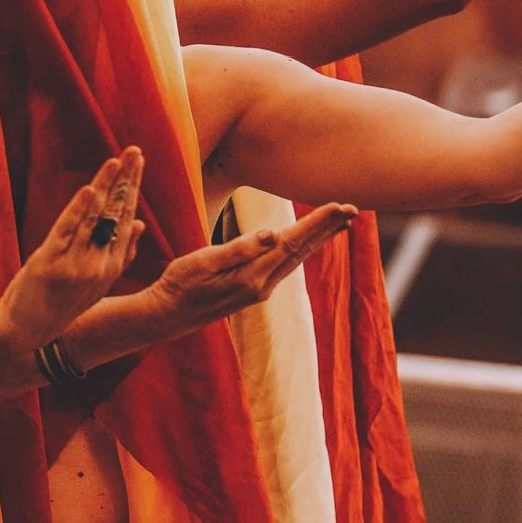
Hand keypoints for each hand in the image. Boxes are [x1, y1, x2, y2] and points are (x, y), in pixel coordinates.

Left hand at [0, 149, 147, 351]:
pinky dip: (78, 210)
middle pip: (116, 214)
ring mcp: (75, 264)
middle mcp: (98, 264)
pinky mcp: (50, 263)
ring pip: (95, 218)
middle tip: (134, 152)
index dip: (132, 189)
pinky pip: (67, 231)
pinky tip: (89, 190)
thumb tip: (140, 225)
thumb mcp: (96, 283)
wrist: (25, 332)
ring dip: (105, 186)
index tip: (137, 163)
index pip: (127, 219)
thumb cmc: (59, 304)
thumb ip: (120, 255)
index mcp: (111, 266)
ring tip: (116, 161)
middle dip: (126, 180)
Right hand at [141, 202, 358, 330]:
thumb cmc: (180, 284)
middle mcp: (262, 286)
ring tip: (340, 223)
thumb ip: (237, 249)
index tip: (338, 207)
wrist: (168, 315)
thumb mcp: (202, 262)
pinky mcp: (254, 291)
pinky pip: (286, 266)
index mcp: (251, 276)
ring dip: (319, 239)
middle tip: (353, 209)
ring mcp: (260, 291)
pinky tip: (308, 243)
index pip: (291, 243)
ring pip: (296, 260)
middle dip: (328, 229)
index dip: (316, 224)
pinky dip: (302, 249)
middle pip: (301, 251)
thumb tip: (272, 234)